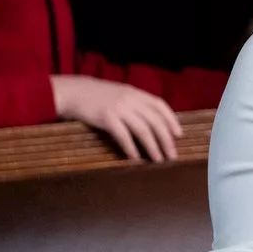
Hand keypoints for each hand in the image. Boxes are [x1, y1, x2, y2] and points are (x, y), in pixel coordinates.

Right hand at [50, 75, 182, 160]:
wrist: (74, 91)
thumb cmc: (98, 96)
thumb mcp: (122, 94)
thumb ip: (136, 104)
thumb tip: (153, 122)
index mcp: (137, 93)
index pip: (160, 106)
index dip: (171, 120)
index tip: (179, 135)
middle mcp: (131, 99)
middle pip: (155, 121)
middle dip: (166, 139)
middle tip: (172, 155)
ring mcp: (119, 108)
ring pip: (143, 129)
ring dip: (152, 146)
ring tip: (158, 160)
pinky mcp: (106, 118)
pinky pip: (123, 135)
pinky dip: (131, 147)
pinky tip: (136, 158)